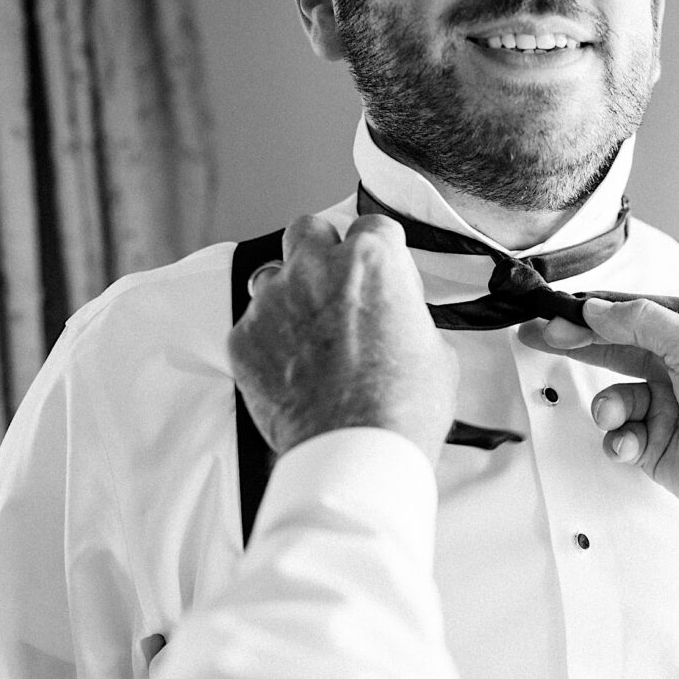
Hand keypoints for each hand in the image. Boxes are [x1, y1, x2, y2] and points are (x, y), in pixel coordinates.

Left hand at [229, 214, 456, 464]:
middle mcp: (315, 268)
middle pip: (309, 229)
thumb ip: (407, 316)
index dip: (381, 251)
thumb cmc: (404, 406)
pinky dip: (269, 341)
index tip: (382, 272)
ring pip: (271, 274)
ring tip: (310, 333)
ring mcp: (272, 301)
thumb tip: (400, 320)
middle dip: (322, 250)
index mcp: (372, 260)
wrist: (356, 452)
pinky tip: (292, 370)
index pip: (373, 226)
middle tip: (336, 285)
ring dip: (290, 294)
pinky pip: (252, 325)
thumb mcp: (436, 351)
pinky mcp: (243, 338)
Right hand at [519, 299, 678, 546]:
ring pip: (611, 400)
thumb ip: (646, 323)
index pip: (629, 320)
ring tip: (614, 417)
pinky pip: (618, 438)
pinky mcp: (655, 448)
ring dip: (607, 408)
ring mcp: (664, 411)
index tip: (556, 315)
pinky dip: (618, 441)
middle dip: (576, 347)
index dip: (590, 316)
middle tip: (540, 340)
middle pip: (612, 352)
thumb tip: (600, 309)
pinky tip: (630, 445)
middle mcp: (675, 373)